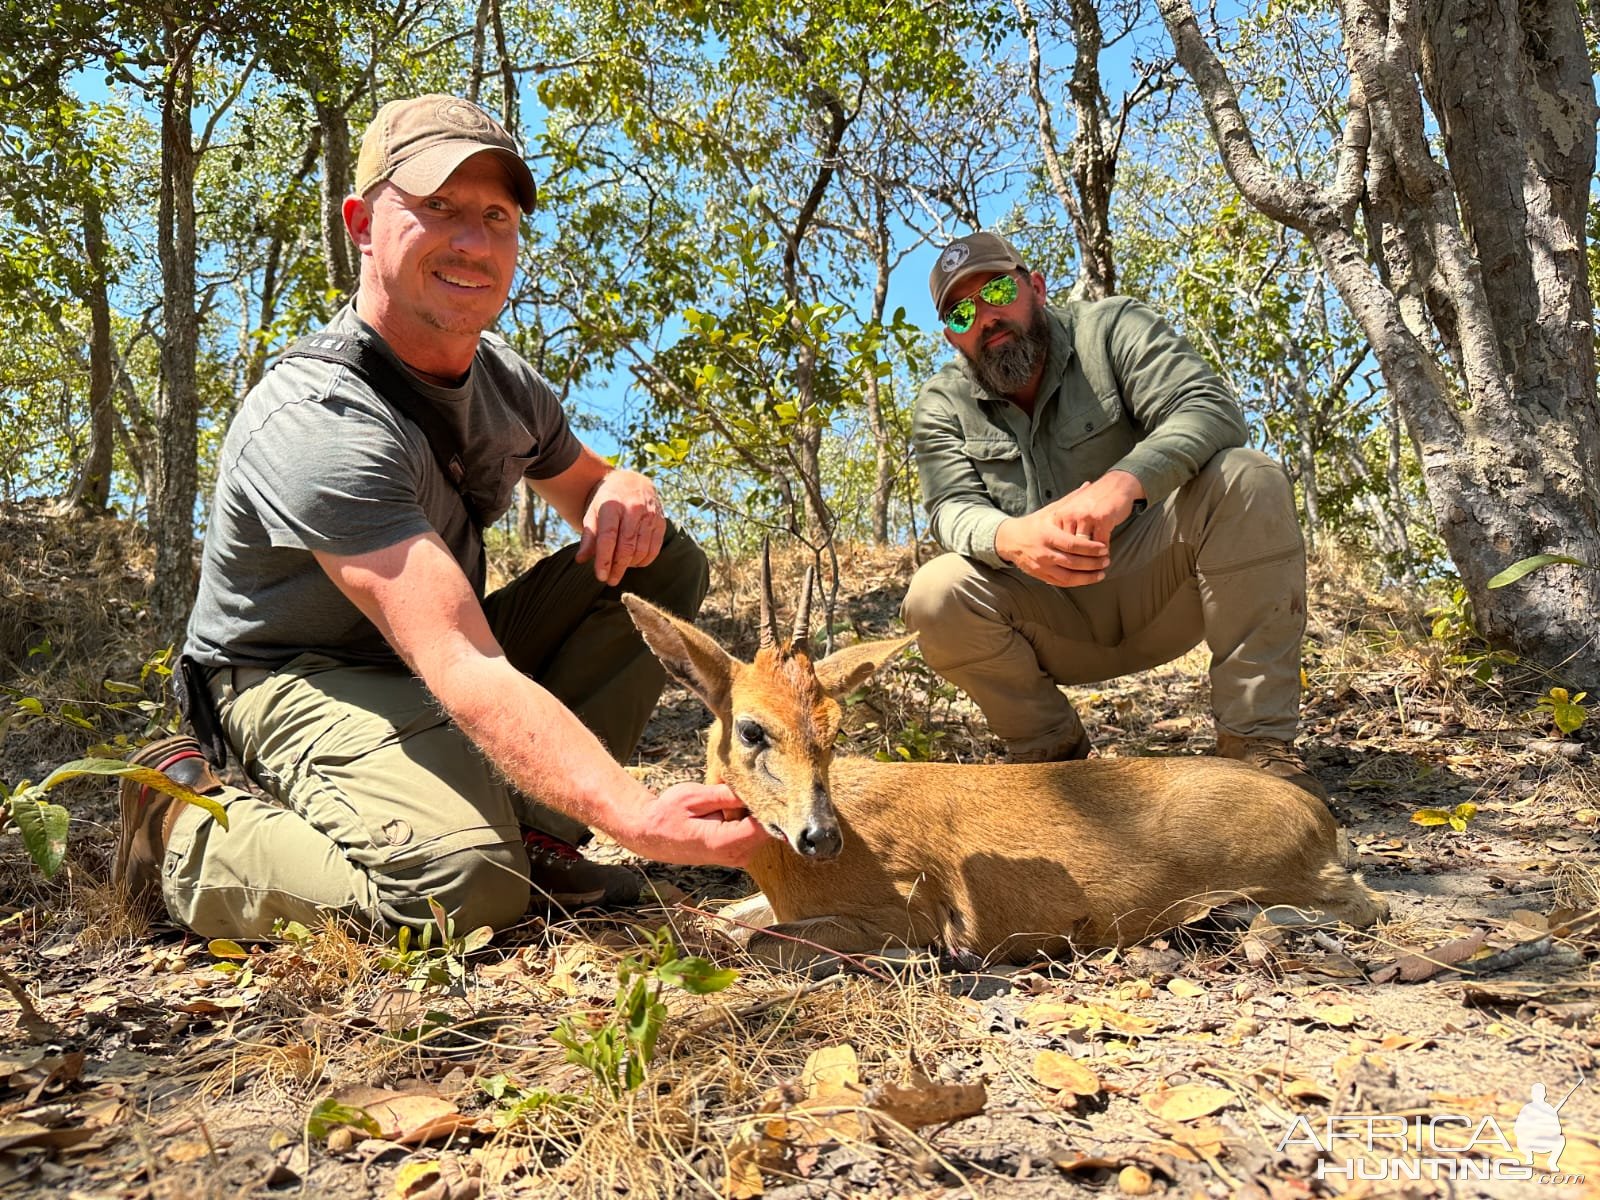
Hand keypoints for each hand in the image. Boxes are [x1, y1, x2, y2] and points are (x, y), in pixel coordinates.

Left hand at [576, 468, 665, 585]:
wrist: (631, 482)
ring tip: (620, 568)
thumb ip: (588, 537)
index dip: (605, 559)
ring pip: (642, 549)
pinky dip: (644, 560)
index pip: (608, 537)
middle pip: (627, 546)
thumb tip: (581, 560)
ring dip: (630, 564)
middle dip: (618, 567)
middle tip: (610, 580)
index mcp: (612, 505)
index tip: (601, 576)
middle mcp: (633, 509)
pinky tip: (635, 562)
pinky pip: (654, 548)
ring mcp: (650, 515)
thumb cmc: (608, 501)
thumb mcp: (593, 513)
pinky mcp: (661, 522)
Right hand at [617, 782, 774, 867]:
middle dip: (763, 806)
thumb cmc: (667, 813)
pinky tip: (733, 805)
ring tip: (736, 794)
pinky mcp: (735, 853)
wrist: (651, 834)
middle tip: (752, 783)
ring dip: (754, 811)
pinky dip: (748, 818)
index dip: (770, 805)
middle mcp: (734, 855)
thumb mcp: (694, 796)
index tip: (769, 785)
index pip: (764, 826)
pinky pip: (752, 833)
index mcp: (724, 842)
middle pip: (767, 829)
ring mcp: (736, 857)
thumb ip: (726, 795)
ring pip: (762, 831)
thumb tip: (754, 788)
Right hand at [994, 470, 1144, 587]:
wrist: (1010, 539)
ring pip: (1067, 577)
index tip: (1104, 548)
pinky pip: (1061, 583)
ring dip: (1087, 577)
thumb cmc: (1035, 523)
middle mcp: (1043, 552)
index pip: (1072, 544)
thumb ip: (1071, 500)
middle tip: (1107, 561)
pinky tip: (1089, 579)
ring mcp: (1041, 566)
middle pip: (1072, 562)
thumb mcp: (1050, 510)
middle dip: (1092, 563)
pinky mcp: (1040, 575)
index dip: (1090, 549)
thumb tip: (1088, 485)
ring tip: (1102, 573)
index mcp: (1047, 534)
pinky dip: (1076, 582)